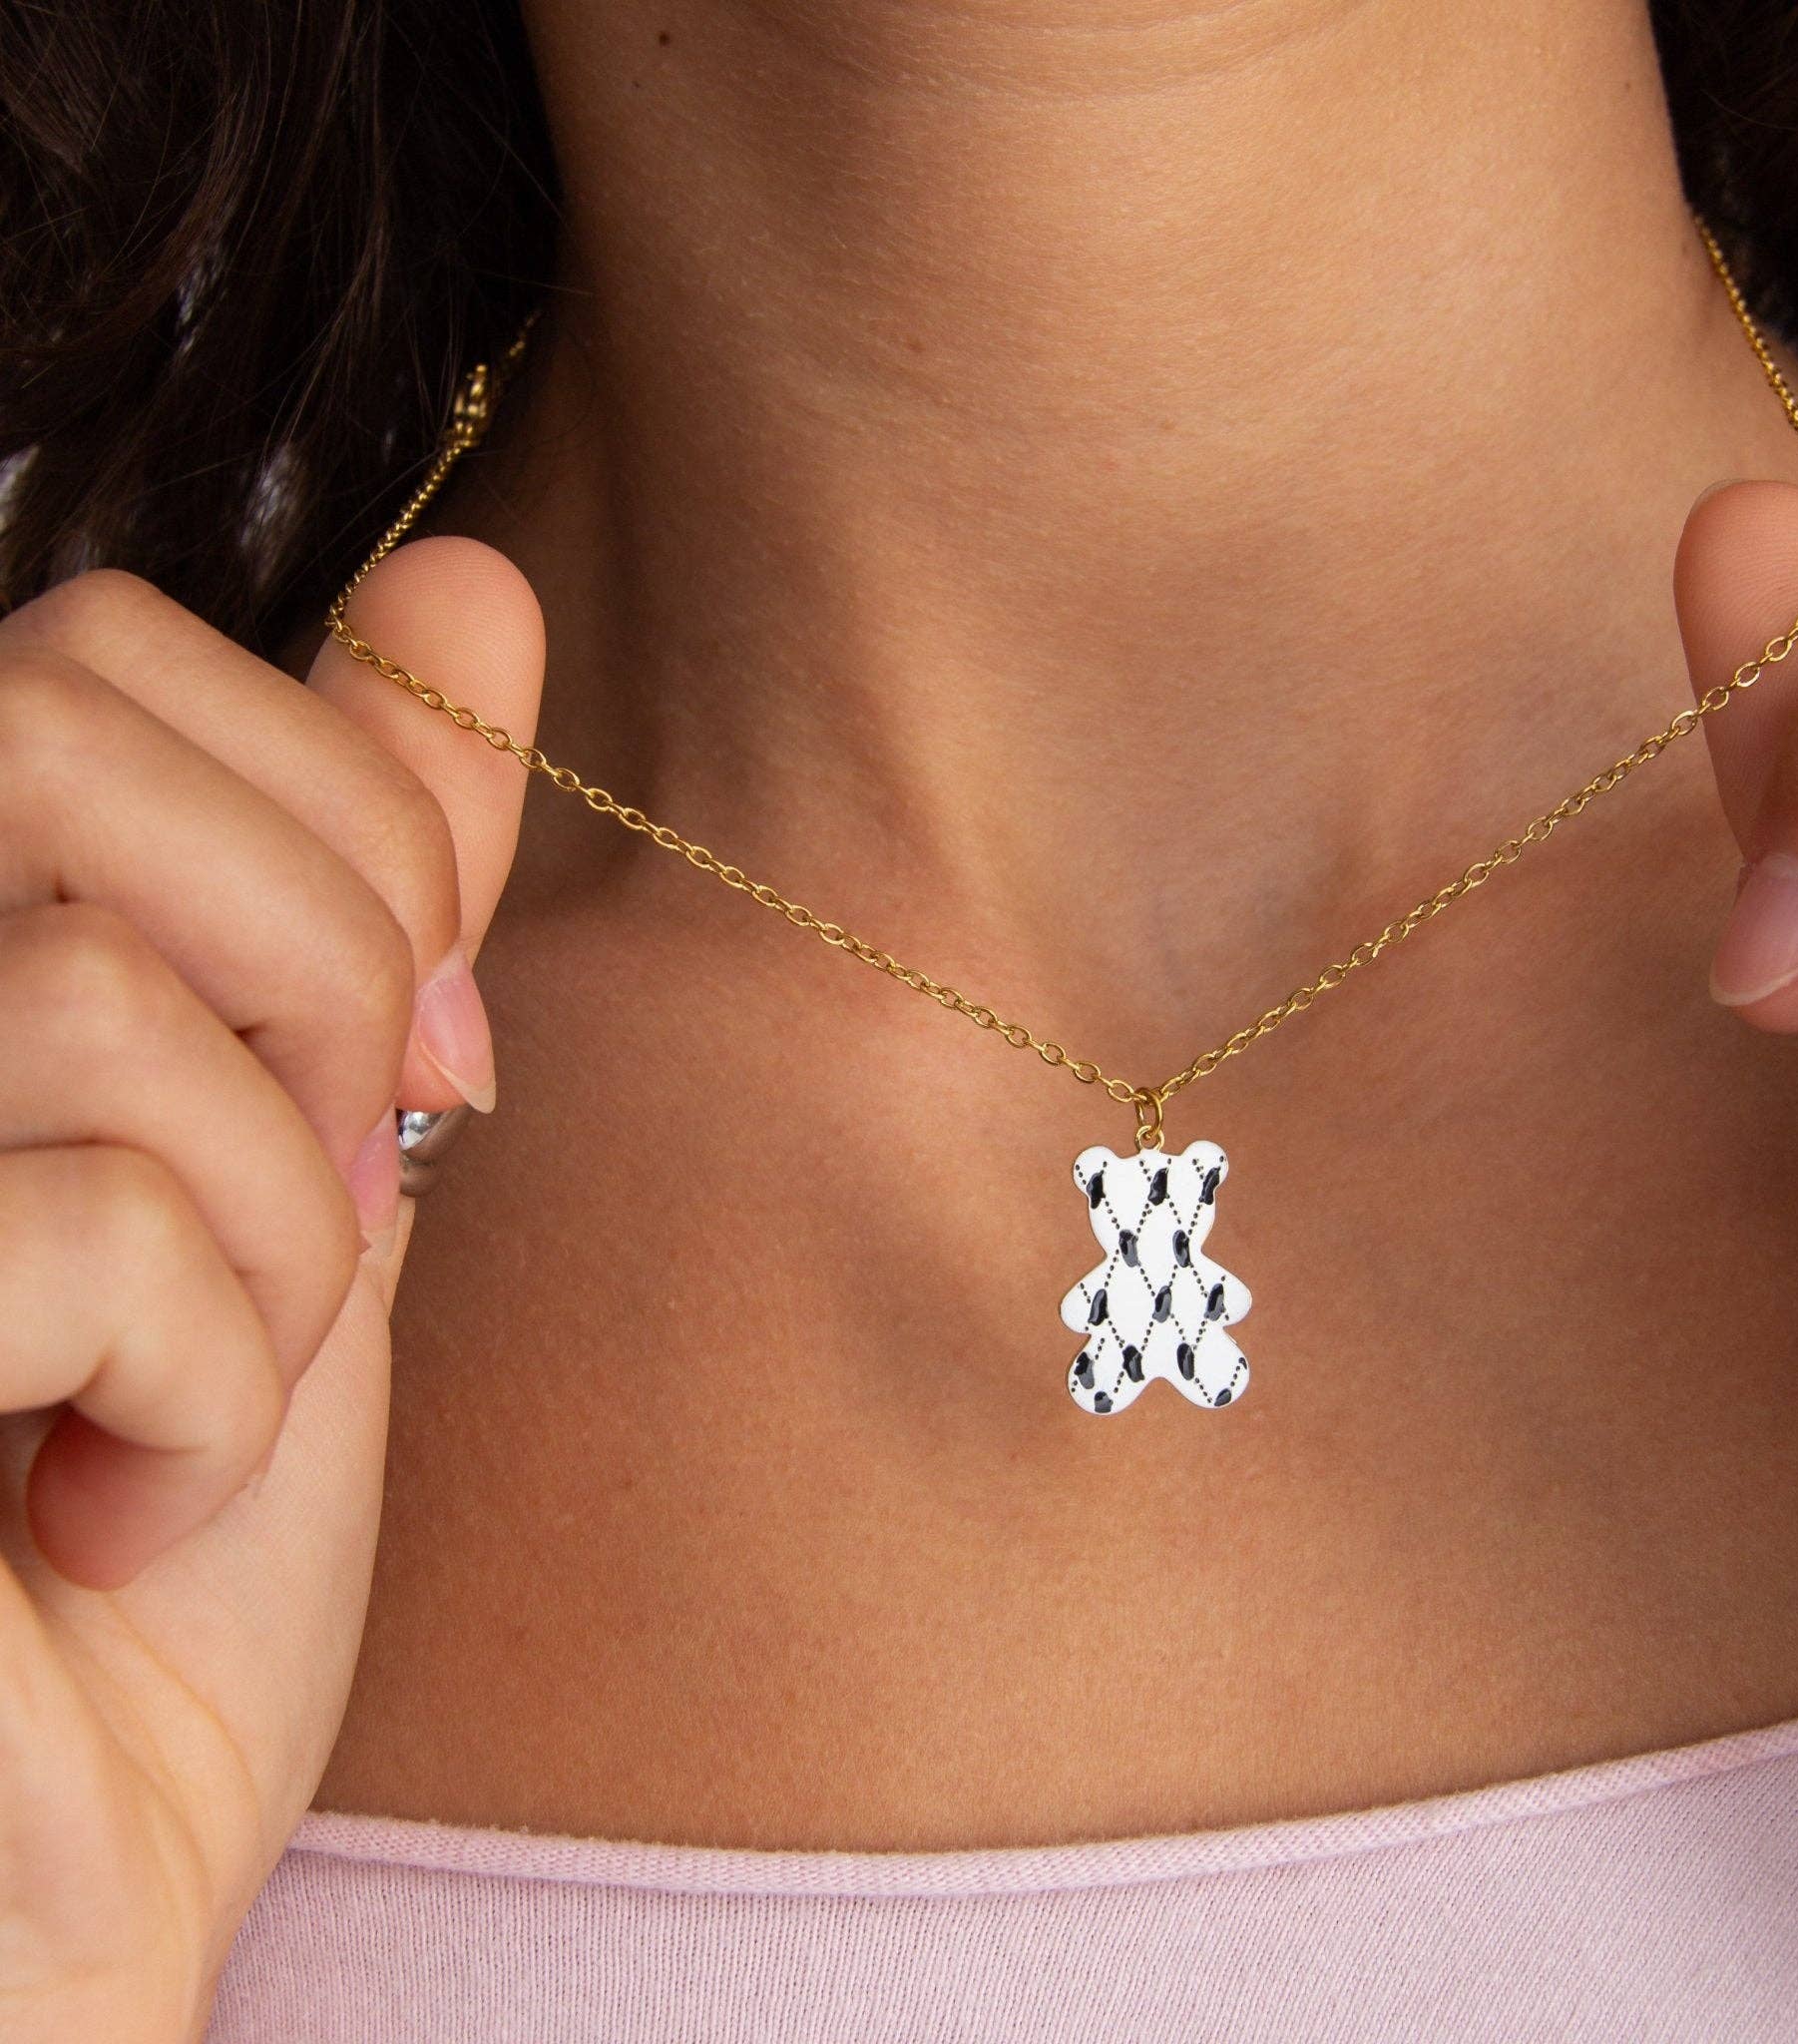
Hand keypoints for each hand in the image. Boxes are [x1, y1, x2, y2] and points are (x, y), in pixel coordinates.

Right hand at [0, 540, 543, 2041]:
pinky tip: (113, 1509)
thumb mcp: (311, 1163)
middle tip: (332, 1184)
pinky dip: (205, 1395)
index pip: (107, 648)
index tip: (425, 1060)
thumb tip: (474, 586)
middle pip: (66, 716)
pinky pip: (77, 1220)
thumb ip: (364, 884)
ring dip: (277, 1241)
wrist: (76, 1873)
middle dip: (322, 969)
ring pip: (103, 998)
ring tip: (199, 1403)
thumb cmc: (168, 1547)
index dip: (346, 830)